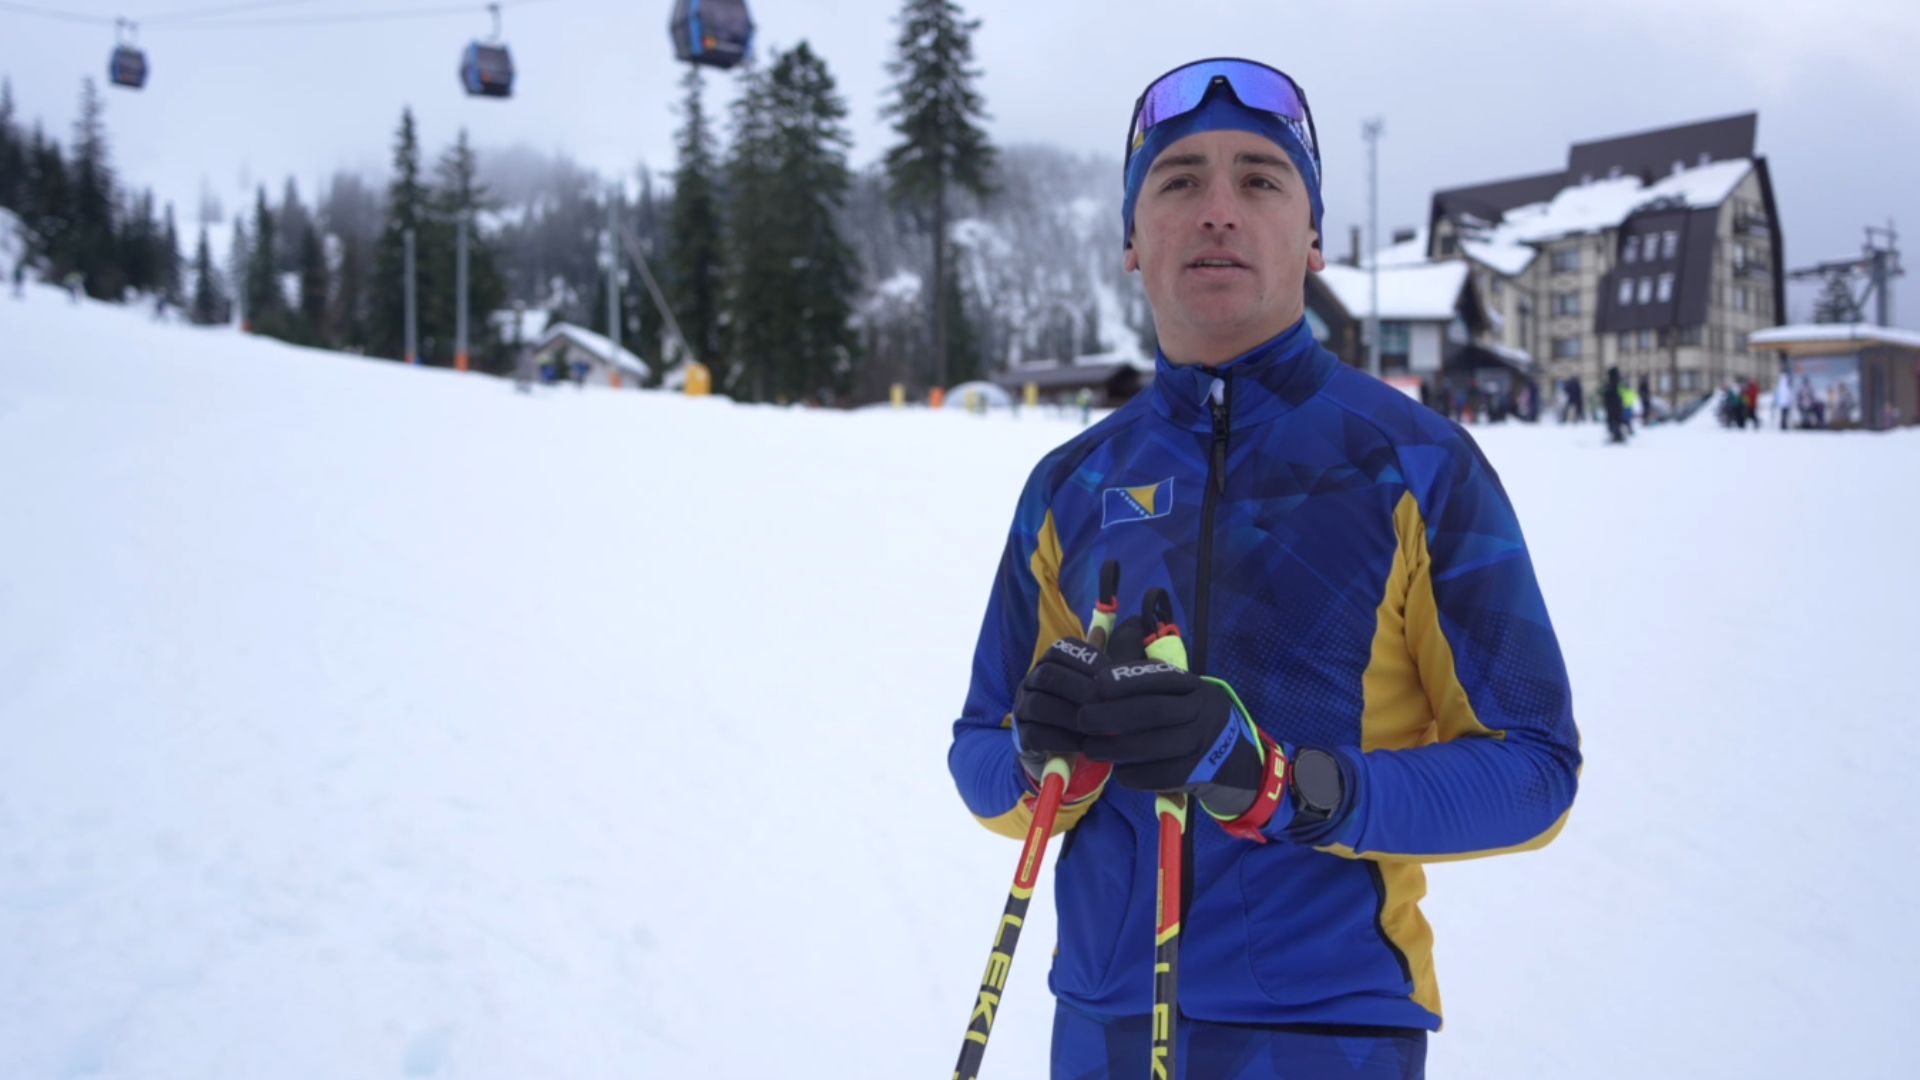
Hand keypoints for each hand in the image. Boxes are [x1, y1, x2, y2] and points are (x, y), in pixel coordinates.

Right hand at [1009, 638, 1112, 800]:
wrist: (1058, 745)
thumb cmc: (1081, 707)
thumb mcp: (1091, 683)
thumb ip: (1096, 662)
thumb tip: (1100, 628)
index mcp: (1049, 662)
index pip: (1060, 649)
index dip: (1086, 660)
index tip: (1109, 675)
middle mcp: (1031, 681)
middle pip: (1046, 675)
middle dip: (1077, 688)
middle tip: (1103, 703)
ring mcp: (1023, 707)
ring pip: (1038, 704)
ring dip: (1070, 716)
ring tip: (1094, 726)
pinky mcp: (1022, 735)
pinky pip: (1035, 734)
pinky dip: (1061, 739)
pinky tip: (1082, 744)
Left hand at [1075, 659, 1274, 811]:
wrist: (1234, 760)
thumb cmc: (1191, 720)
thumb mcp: (1183, 695)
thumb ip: (1151, 688)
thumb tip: (1098, 685)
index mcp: (1195, 687)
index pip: (1161, 678)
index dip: (1128, 680)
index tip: (1097, 684)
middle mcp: (1202, 710)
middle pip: (1155, 710)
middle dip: (1113, 714)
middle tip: (1083, 719)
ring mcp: (1202, 742)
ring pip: (1155, 744)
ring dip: (1116, 748)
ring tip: (1091, 748)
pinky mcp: (1197, 772)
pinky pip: (1160, 774)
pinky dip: (1134, 773)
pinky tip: (1119, 771)